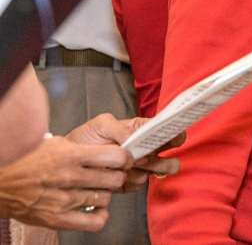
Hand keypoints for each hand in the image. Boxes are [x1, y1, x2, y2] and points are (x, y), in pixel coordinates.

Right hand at [0, 135, 129, 230]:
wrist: (0, 181)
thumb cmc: (28, 160)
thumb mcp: (56, 143)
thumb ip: (82, 146)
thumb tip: (110, 145)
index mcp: (71, 155)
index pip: (116, 156)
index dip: (125, 157)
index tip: (123, 158)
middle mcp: (70, 177)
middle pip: (115, 179)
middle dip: (117, 175)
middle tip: (112, 174)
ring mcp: (64, 200)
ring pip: (105, 198)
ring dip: (105, 194)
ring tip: (96, 189)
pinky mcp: (57, 218)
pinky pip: (94, 222)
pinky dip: (100, 216)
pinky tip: (94, 208)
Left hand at [66, 113, 183, 190]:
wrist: (66, 162)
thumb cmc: (86, 138)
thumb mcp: (102, 125)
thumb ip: (120, 129)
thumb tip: (133, 140)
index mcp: (142, 131)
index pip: (167, 132)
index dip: (175, 134)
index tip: (175, 138)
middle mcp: (145, 150)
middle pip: (169, 156)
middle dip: (162, 160)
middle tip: (145, 159)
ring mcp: (139, 168)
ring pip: (156, 172)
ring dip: (143, 170)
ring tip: (128, 166)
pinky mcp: (128, 183)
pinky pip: (138, 184)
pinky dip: (129, 181)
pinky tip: (116, 176)